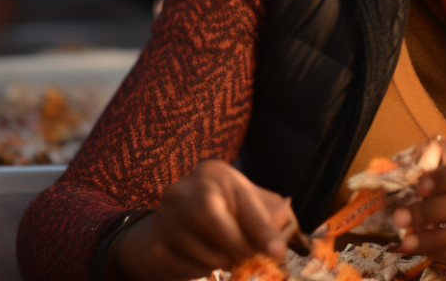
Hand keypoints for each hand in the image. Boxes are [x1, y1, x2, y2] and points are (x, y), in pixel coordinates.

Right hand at [112, 160, 292, 280]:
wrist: (173, 219)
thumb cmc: (222, 208)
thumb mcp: (246, 202)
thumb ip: (270, 217)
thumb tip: (291, 245)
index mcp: (213, 174)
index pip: (243, 205)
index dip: (263, 231)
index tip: (278, 252)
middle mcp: (183, 191)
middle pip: (220, 231)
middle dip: (240, 250)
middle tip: (248, 256)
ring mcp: (164, 219)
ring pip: (206, 256)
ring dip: (222, 263)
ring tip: (223, 254)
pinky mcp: (155, 247)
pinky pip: (188, 270)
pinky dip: (201, 271)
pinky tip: (201, 258)